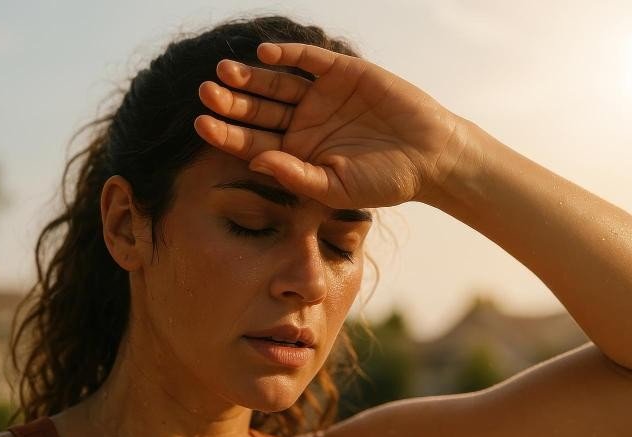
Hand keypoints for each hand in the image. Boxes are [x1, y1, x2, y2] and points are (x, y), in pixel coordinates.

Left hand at [194, 42, 461, 209]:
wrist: (430, 156)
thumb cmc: (383, 181)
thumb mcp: (335, 187)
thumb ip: (296, 175)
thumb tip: (256, 162)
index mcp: (295, 153)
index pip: (251, 142)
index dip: (226, 133)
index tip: (201, 125)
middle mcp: (302, 122)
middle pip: (257, 110)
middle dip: (231, 102)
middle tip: (206, 93)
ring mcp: (320, 96)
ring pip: (276, 83)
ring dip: (251, 78)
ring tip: (225, 72)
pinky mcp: (340, 73)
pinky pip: (308, 60)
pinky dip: (288, 55)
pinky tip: (265, 55)